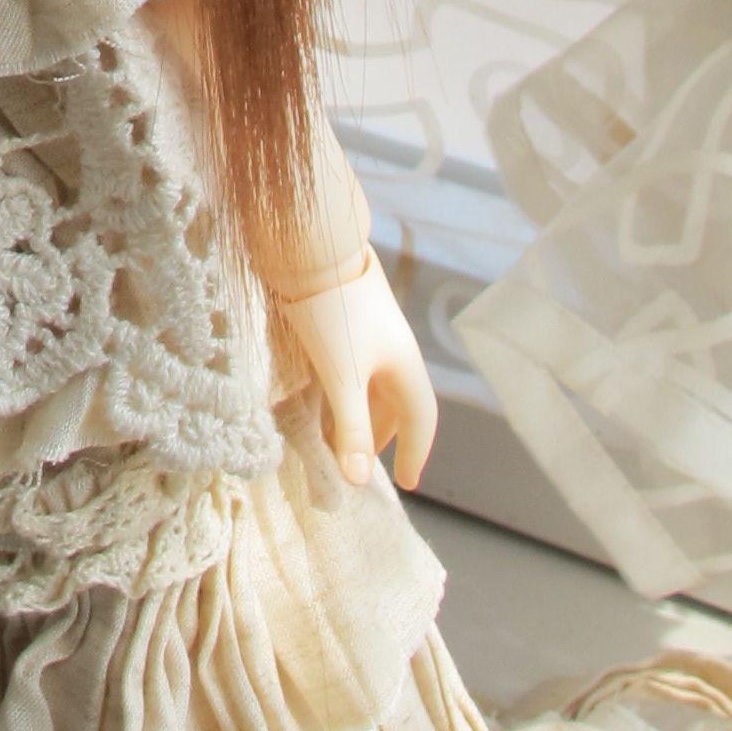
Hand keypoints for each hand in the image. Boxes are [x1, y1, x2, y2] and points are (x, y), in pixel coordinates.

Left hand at [280, 256, 436, 490]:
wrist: (311, 247)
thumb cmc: (333, 313)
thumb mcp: (343, 377)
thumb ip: (351, 428)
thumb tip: (358, 481)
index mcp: (404, 365)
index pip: (420, 418)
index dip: (415, 451)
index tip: (406, 482)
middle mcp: (393, 352)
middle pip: (393, 405)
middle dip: (378, 438)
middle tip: (359, 467)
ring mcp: (369, 337)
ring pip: (369, 388)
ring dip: (354, 417)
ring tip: (332, 444)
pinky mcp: (344, 325)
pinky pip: (349, 372)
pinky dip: (338, 395)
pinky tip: (315, 404)